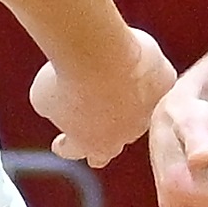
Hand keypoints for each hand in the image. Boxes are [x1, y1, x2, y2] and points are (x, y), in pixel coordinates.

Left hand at [30, 29, 176, 169]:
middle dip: (105, 130)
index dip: (68, 146)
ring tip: (122, 82)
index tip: (61, 141)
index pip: (78, 151)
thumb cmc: (66, 77)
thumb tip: (57, 103)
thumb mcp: (43, 98)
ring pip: (142, 112)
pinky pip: (159, 82)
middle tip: (99, 118)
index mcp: (92, 144)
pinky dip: (151, 75)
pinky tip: (145, 64)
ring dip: (132, 102)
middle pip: (115, 139)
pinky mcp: (164, 86)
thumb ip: (52, 108)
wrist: (97, 54)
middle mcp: (124, 134)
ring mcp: (148, 112)